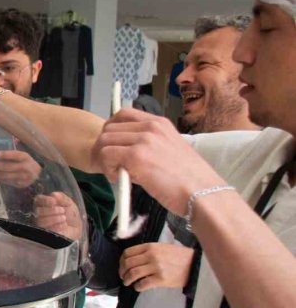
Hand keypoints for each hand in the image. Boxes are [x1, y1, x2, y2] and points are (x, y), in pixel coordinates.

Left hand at [0, 149, 41, 187]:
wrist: (39, 176)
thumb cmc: (27, 162)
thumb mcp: (24, 155)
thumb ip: (15, 150)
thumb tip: (5, 143)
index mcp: (26, 158)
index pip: (17, 155)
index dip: (7, 154)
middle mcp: (26, 168)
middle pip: (8, 167)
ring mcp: (23, 177)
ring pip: (6, 175)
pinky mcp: (20, 184)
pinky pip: (7, 181)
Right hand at [34, 192, 82, 239]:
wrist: (76, 230)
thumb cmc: (71, 216)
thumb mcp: (69, 203)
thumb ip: (62, 198)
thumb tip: (53, 194)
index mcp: (45, 204)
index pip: (38, 200)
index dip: (45, 200)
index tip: (54, 202)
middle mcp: (40, 214)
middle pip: (38, 210)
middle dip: (51, 210)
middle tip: (62, 210)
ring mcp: (41, 225)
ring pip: (41, 220)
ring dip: (54, 218)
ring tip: (64, 218)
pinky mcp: (44, 234)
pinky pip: (46, 229)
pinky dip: (56, 226)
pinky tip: (63, 225)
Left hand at [93, 109, 226, 215]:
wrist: (202, 193)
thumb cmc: (189, 180)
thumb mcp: (170, 150)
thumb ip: (149, 145)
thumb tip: (125, 151)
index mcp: (160, 123)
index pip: (123, 114)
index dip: (112, 130)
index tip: (114, 147)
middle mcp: (151, 126)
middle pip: (109, 128)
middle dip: (106, 147)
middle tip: (114, 165)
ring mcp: (143, 140)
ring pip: (104, 141)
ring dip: (105, 159)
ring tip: (118, 174)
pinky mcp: (136, 155)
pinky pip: (106, 155)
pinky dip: (107, 168)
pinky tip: (120, 179)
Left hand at [119, 242, 194, 290]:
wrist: (194, 264)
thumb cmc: (178, 256)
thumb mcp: (162, 247)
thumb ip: (147, 251)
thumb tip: (132, 259)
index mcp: (150, 247)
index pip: (128, 253)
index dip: (121, 261)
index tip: (122, 266)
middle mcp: (151, 256)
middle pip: (128, 263)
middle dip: (122, 271)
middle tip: (123, 276)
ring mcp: (156, 267)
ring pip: (133, 273)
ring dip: (127, 279)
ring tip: (127, 282)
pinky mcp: (161, 279)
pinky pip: (143, 283)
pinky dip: (137, 286)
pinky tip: (138, 287)